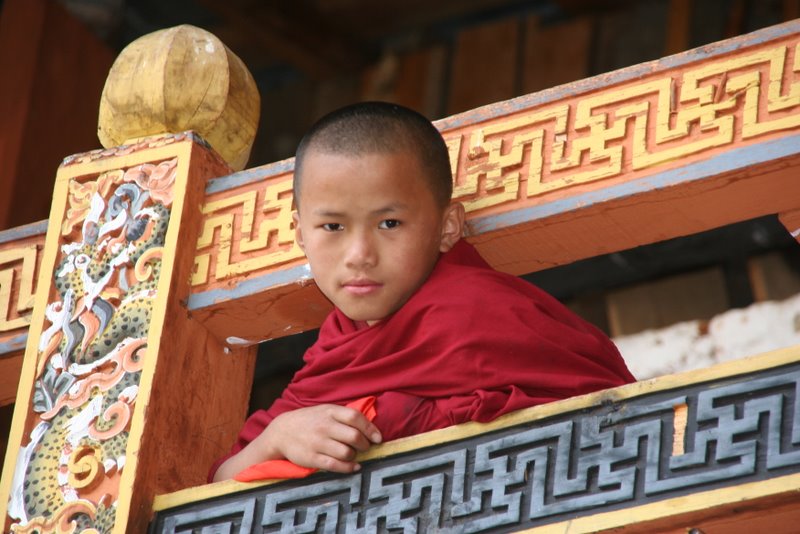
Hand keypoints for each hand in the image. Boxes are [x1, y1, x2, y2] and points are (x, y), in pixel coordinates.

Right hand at [260, 404, 382, 472]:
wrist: (281, 432)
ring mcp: (318, 443)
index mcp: (329, 411)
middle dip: (365, 445)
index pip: (355, 418)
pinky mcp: (312, 458)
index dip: (370, 429)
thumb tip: (370, 427)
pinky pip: (335, 465)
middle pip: (354, 437)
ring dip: (355, 456)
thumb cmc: (309, 420)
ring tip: (354, 455)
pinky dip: (348, 468)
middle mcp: (324, 426)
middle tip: (365, 447)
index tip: (377, 438)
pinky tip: (353, 467)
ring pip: (346, 452)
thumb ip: (344, 416)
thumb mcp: (325, 410)